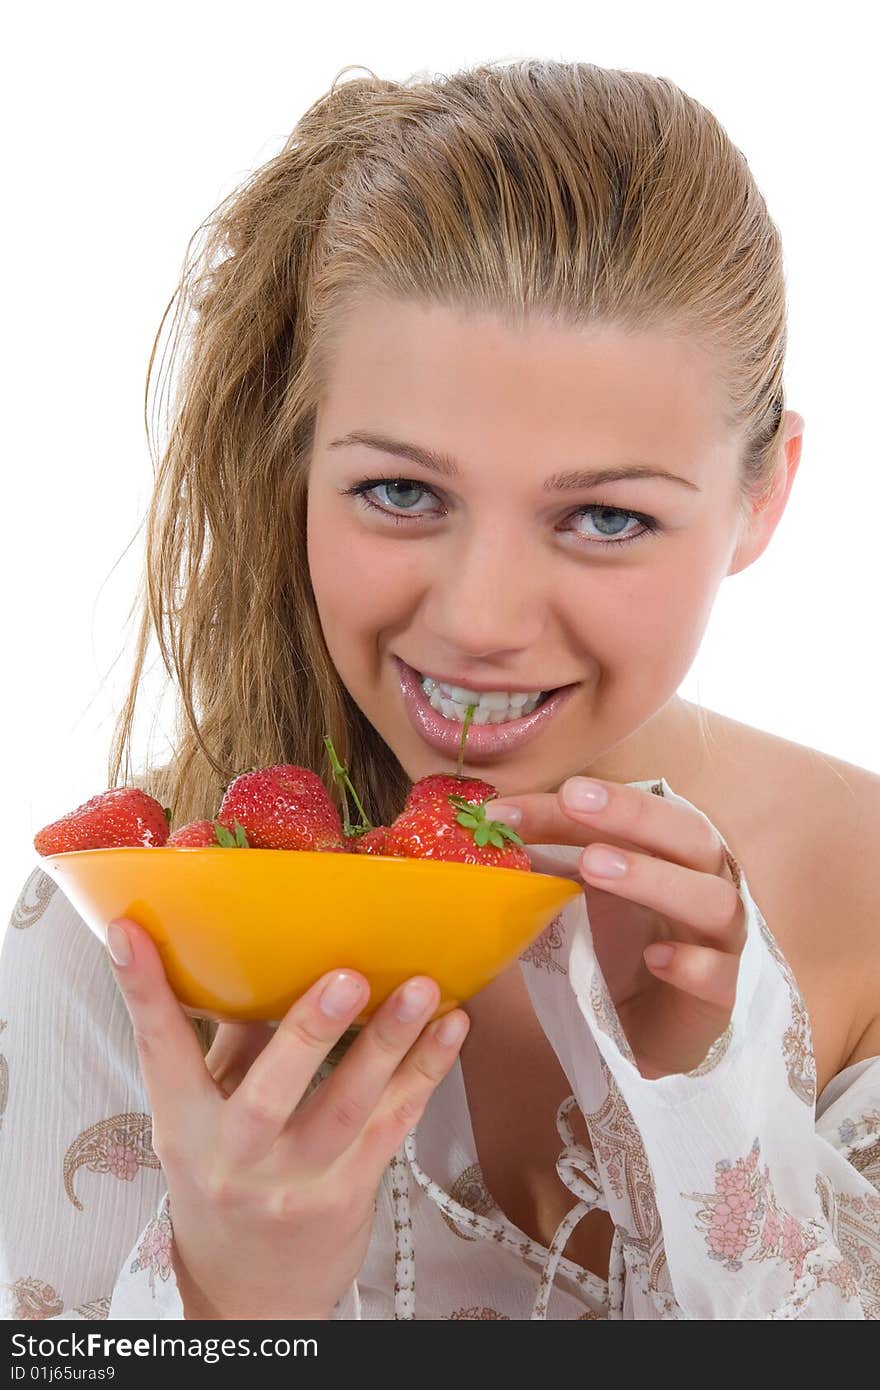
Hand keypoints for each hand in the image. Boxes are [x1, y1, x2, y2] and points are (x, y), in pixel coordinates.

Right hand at [106, 918, 468, 1318]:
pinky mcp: (351, 1194)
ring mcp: (297, 1183)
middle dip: (309, 1033)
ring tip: (421, 989)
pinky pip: (394, 1125)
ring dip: (389, 1045)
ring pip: (348, 1110)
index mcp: (186, 1129)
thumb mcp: (205, 1121)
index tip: (132, 933)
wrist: (252, 1294)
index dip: (144, 991)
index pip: (159, 1053)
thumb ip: (230, 1047)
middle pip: (269, 1095)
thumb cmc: (227, 1181)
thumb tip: (257, 957)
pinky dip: (426, 1072)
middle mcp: (236, 1160)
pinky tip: (451, 1026)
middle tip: (347, 977)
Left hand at [484, 779, 744, 1079]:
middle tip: (573, 800)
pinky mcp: (721, 998)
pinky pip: (719, 977)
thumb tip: (491, 826)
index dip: (592, 801)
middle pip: (691, 836)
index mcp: (675, 855)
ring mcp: (720, 943)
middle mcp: (706, 887)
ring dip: (653, 878)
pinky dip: (691, 963)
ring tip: (594, 867)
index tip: (533, 797)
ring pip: (712, 901)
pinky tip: (656, 958)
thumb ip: (550, 864)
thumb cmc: (619, 951)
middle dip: (632, 814)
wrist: (646, 1032)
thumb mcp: (580, 899)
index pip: (641, 813)